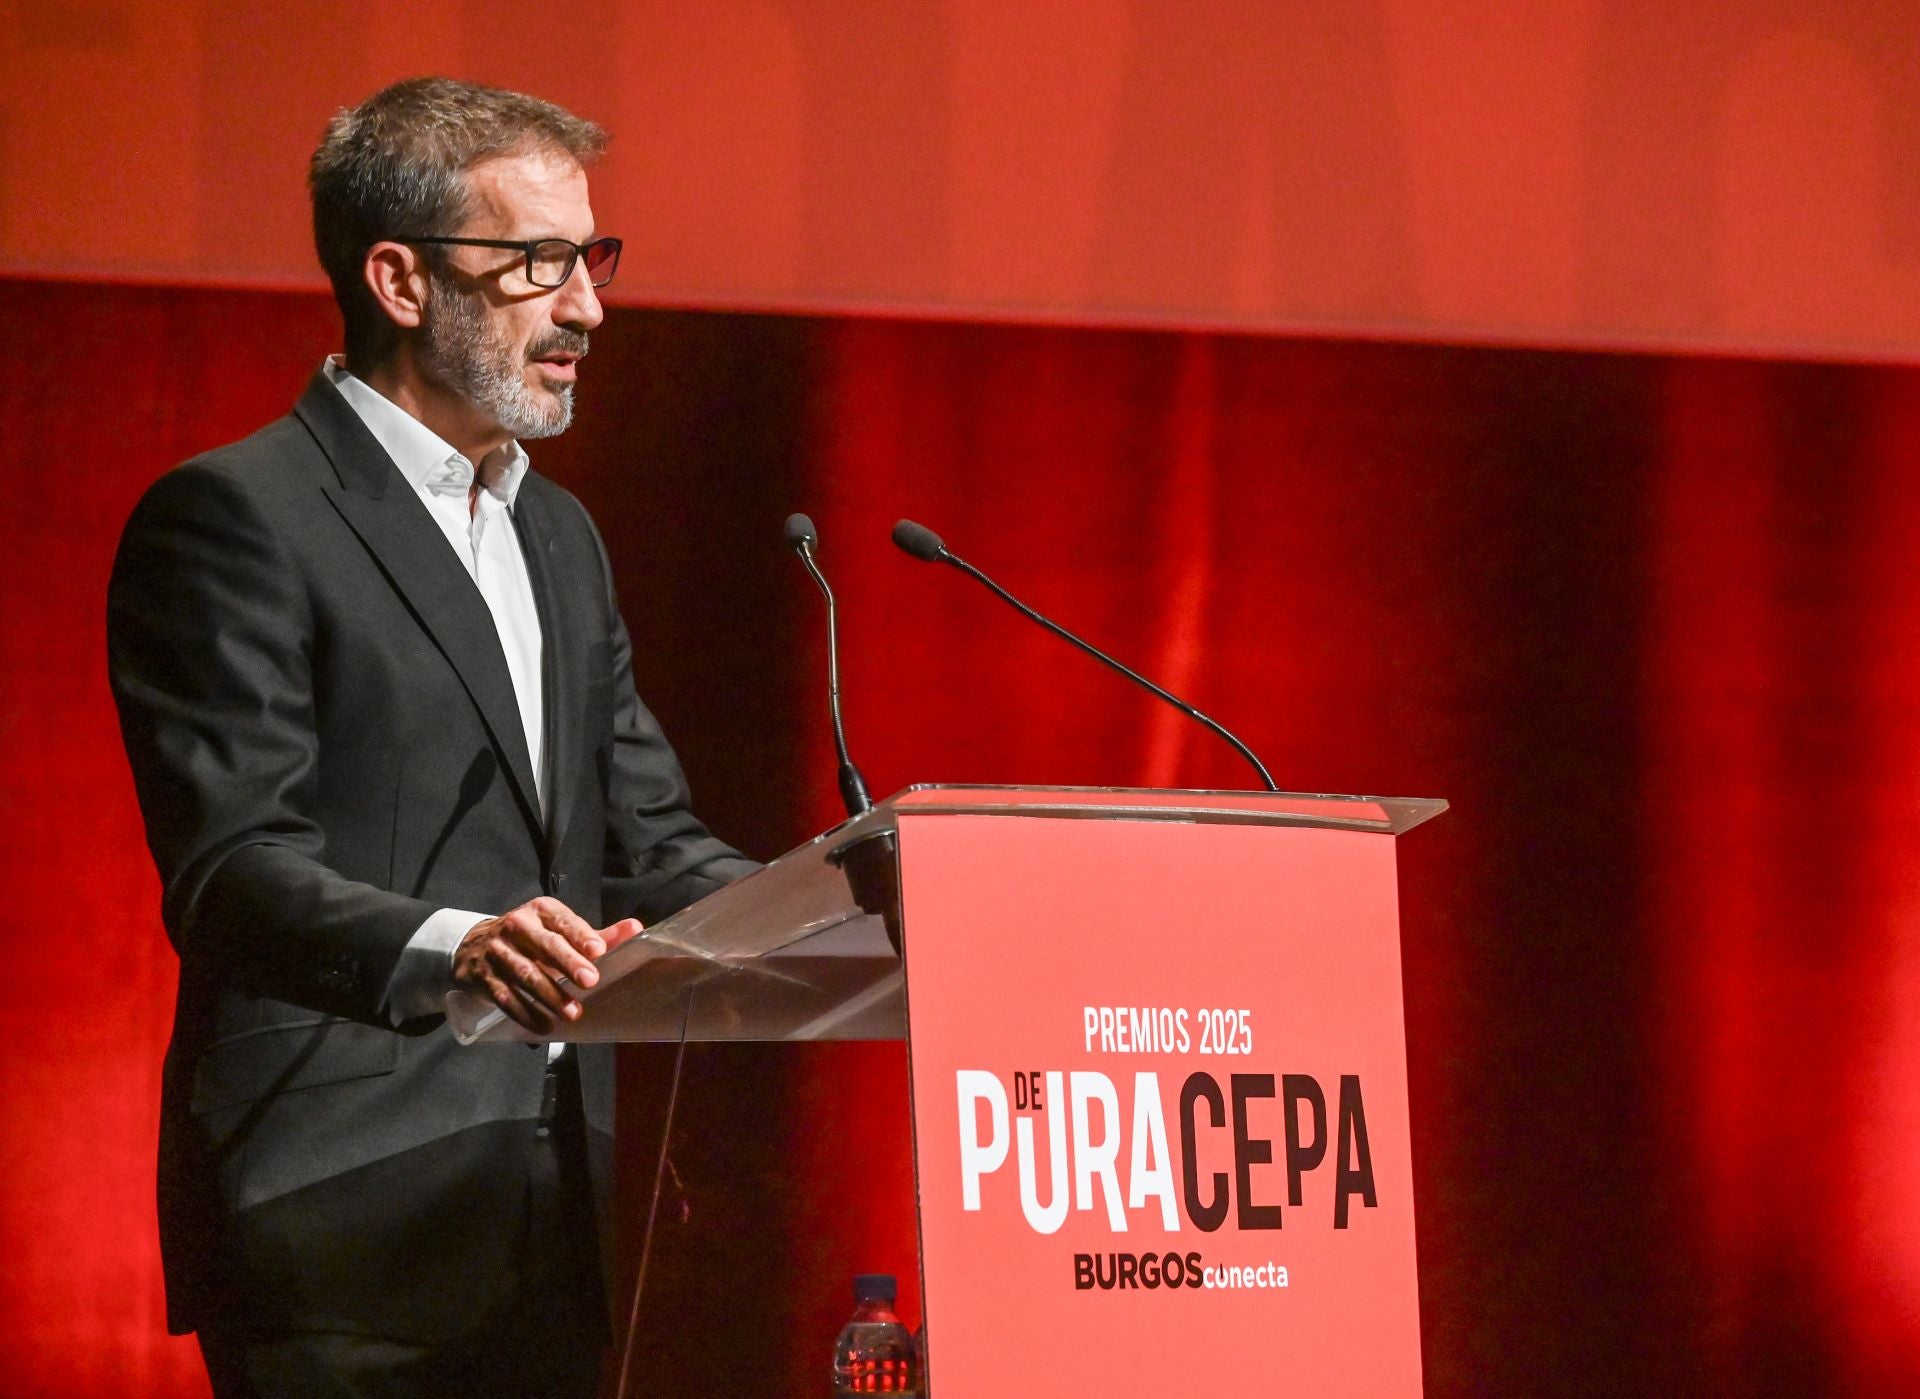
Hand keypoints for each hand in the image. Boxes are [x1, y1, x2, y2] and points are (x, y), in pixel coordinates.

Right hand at [453, 897, 639, 1033]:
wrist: (473, 946)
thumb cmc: (529, 938)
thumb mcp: (557, 930)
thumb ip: (596, 935)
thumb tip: (636, 928)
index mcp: (540, 911)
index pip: (563, 922)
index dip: (581, 936)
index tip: (599, 951)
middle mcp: (516, 926)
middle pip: (545, 945)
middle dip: (568, 963)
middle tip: (590, 981)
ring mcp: (497, 951)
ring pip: (526, 974)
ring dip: (550, 995)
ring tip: (573, 1013)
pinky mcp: (483, 977)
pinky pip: (506, 998)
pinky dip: (526, 1014)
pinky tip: (545, 1026)